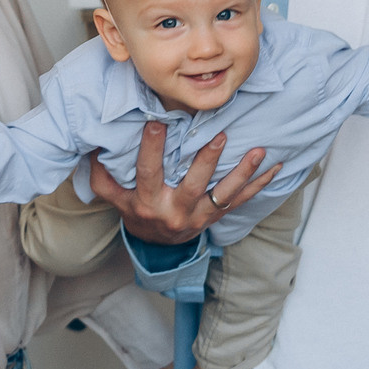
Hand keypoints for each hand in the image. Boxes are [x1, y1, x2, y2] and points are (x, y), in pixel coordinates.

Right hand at [86, 123, 276, 247]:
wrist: (157, 246)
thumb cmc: (136, 211)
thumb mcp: (114, 197)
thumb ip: (103, 174)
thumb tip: (92, 146)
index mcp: (147, 203)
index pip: (148, 173)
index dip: (151, 149)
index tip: (156, 123)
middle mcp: (174, 212)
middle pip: (192, 185)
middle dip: (207, 160)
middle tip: (220, 135)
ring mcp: (198, 217)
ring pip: (223, 195)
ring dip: (242, 173)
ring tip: (259, 152)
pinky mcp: (216, 219)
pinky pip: (241, 202)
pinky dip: (259, 185)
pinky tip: (275, 167)